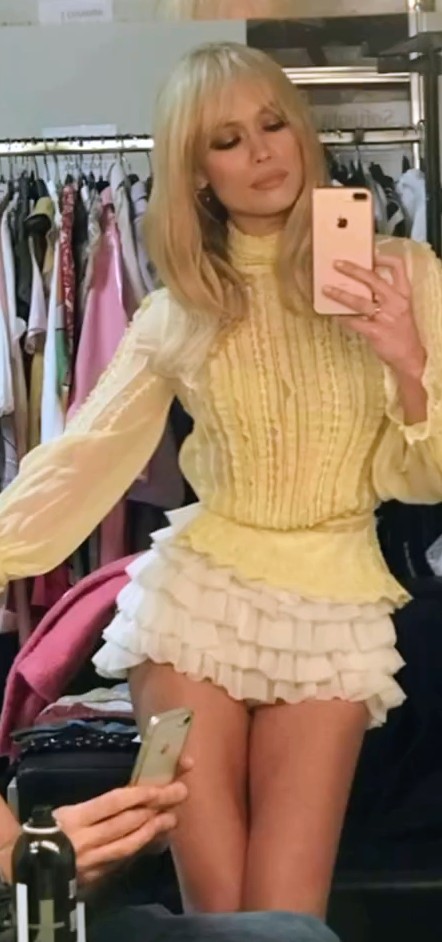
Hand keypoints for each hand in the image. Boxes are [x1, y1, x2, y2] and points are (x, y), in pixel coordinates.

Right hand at [55, 757, 191, 885]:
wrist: (25, 865)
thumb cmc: (50, 830)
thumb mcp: (68, 812)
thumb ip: (99, 808)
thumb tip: (136, 795)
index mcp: (76, 818)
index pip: (114, 802)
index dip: (139, 793)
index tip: (161, 785)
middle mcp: (85, 840)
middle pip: (127, 821)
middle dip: (157, 806)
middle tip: (180, 793)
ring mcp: (92, 863)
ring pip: (128, 844)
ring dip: (154, 829)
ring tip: (172, 817)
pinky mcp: (95, 879)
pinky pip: (122, 861)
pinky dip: (140, 849)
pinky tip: (154, 839)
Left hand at [323, 254, 426, 377]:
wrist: (410, 356)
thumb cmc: (403, 331)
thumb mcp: (402, 308)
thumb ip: (388, 295)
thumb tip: (364, 284)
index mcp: (403, 293)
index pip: (398, 267)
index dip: (384, 259)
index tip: (370, 256)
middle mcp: (395, 302)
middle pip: (373, 279)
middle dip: (353, 270)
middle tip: (337, 264)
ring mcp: (385, 317)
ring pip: (359, 301)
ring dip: (340, 294)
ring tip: (326, 289)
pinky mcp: (375, 332)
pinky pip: (354, 322)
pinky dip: (342, 317)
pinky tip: (333, 314)